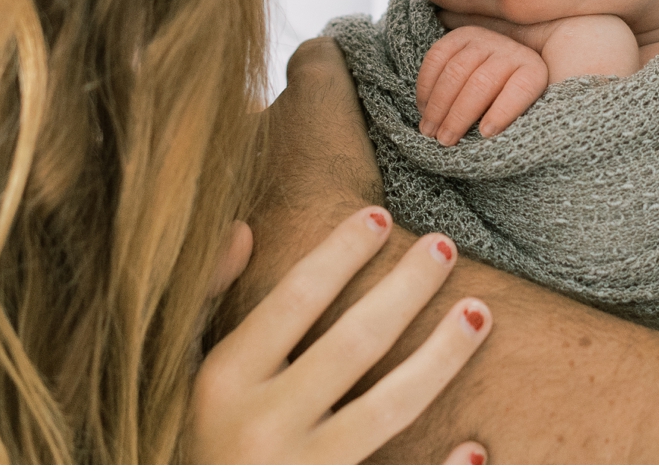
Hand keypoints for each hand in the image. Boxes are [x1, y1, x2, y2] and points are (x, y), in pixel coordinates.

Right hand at [190, 206, 491, 462]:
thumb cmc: (196, 445)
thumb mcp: (179, 374)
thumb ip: (204, 300)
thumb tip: (243, 230)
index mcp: (223, 383)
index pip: (294, 298)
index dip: (340, 252)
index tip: (378, 214)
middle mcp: (260, 429)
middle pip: (354, 343)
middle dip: (406, 288)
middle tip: (444, 246)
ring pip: (388, 408)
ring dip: (441, 357)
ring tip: (479, 312)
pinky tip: (475, 445)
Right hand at [416, 26, 549, 143]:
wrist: (507, 66)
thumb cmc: (513, 103)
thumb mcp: (525, 112)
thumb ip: (514, 125)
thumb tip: (494, 149)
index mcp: (533, 72)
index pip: (521, 89)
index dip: (503, 111)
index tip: (486, 134)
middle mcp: (511, 51)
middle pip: (482, 82)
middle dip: (459, 115)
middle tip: (445, 141)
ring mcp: (485, 39)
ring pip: (456, 70)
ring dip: (438, 104)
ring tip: (429, 130)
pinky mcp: (461, 35)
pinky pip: (437, 56)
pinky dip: (426, 84)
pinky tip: (423, 106)